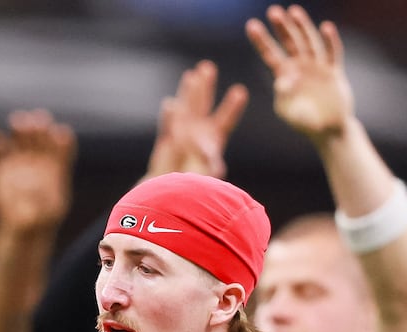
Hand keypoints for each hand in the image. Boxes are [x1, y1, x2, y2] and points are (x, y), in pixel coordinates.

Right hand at [0, 109, 76, 233]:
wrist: (23, 226)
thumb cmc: (40, 220)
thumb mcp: (46, 213)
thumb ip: (43, 200)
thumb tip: (33, 189)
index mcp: (57, 164)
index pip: (62, 145)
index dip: (60, 139)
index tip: (57, 135)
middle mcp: (40, 157)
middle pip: (41, 135)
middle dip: (39, 128)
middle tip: (35, 123)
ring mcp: (21, 158)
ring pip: (21, 137)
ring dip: (19, 128)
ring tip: (16, 122)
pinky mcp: (2, 163)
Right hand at [145, 60, 247, 180]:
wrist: (173, 190)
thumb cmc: (194, 183)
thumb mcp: (207, 173)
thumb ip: (211, 164)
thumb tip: (215, 162)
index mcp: (213, 139)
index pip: (225, 119)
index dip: (231, 107)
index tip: (240, 91)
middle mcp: (197, 131)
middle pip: (202, 105)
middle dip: (205, 86)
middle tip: (207, 67)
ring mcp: (180, 133)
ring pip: (185, 108)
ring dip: (187, 92)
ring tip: (191, 75)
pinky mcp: (166, 139)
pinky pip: (167, 125)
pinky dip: (168, 116)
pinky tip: (170, 104)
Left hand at [246, 4, 353, 141]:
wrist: (327, 130)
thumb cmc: (303, 122)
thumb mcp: (288, 112)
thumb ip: (283, 97)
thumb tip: (282, 81)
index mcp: (284, 76)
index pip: (270, 54)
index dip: (261, 40)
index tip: (251, 25)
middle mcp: (300, 67)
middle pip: (289, 43)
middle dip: (281, 27)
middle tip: (272, 11)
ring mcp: (317, 67)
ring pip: (309, 42)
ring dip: (302, 27)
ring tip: (294, 11)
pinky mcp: (334, 72)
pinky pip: (332, 53)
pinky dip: (330, 40)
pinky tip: (325, 27)